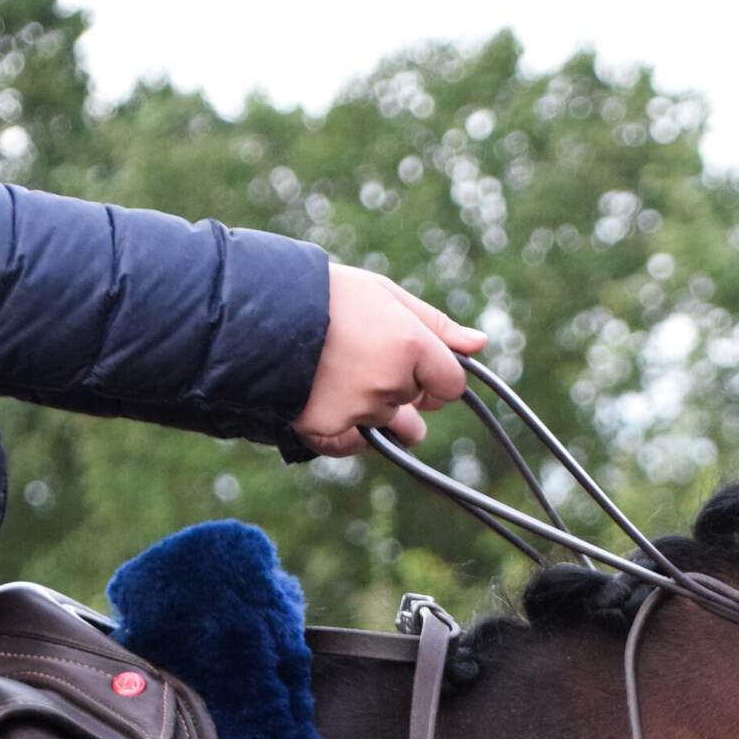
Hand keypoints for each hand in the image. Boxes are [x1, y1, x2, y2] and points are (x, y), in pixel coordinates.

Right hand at [293, 262, 486, 455]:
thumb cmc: (327, 296)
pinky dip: (349, 429)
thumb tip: (480, 345)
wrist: (258, 313)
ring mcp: (359, 411)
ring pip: (390, 425)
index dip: (437, 376)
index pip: (451, 385)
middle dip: (404, 388)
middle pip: (419, 404)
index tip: (416, 362)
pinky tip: (328, 399)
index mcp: (409, 345)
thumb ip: (436, 324)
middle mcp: (389, 382)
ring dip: (377, 410)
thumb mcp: (384, 295)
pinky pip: (359, 444)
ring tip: (343, 378)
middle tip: (365, 357)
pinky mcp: (329, 433)